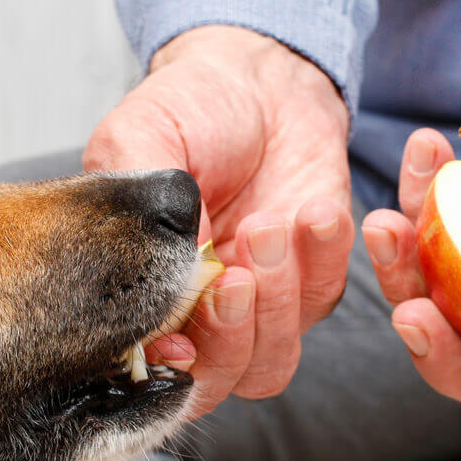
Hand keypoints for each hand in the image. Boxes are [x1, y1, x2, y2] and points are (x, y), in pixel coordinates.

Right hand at [84, 25, 353, 416]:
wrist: (259, 78)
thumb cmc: (188, 109)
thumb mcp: (137, 141)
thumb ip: (137, 214)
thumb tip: (164, 283)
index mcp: (141, 294)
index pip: (148, 368)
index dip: (166, 371)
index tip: (179, 342)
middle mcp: (197, 316)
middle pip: (216, 382)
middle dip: (229, 336)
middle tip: (236, 275)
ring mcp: (259, 307)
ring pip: (271, 362)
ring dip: (276, 302)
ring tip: (270, 224)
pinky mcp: (314, 281)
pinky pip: (324, 300)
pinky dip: (323, 260)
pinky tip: (315, 211)